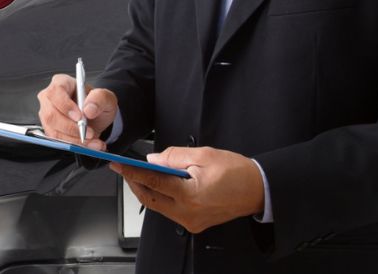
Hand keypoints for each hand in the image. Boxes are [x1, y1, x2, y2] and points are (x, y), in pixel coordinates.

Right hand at [37, 74, 117, 149]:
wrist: (95, 117)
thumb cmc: (96, 103)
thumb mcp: (106, 97)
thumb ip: (100, 98)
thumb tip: (88, 109)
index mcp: (61, 83)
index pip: (56, 92)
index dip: (66, 106)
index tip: (80, 117)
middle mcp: (49, 98)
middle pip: (51, 114)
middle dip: (71, 128)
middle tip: (90, 133)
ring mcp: (47, 115)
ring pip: (53, 130)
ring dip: (75, 139)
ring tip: (93, 141)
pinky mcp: (49, 129)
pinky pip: (58, 140)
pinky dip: (75, 145)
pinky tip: (89, 145)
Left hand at [110, 146, 263, 233]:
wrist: (259, 190)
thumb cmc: (237, 172)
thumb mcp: (203, 155)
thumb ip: (173, 157)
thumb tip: (152, 159)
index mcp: (190, 195)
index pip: (153, 182)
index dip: (132, 172)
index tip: (119, 165)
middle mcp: (188, 213)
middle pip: (150, 198)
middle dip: (134, 183)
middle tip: (123, 169)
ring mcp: (191, 221)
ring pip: (158, 206)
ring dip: (146, 190)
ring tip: (137, 175)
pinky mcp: (195, 223)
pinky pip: (169, 210)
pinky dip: (160, 197)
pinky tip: (156, 185)